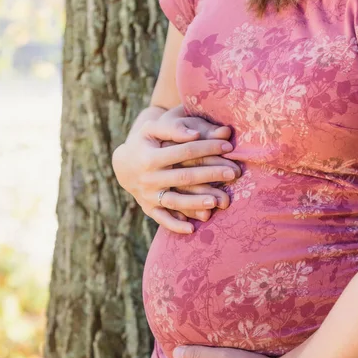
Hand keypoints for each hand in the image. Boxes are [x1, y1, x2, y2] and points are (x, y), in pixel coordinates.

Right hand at [112, 105, 240, 233]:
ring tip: (217, 201)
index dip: (208, 147)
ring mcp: (148, 196)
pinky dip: (176, 225)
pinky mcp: (148, 208)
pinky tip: (192, 229)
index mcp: (150, 157)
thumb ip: (172, 129)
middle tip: (233, 173)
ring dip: (195, 202)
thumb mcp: (152, 129)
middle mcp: (148, 178)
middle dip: (211, 174)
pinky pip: (163, 219)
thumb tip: (195, 135)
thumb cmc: (145, 143)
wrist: (124, 166)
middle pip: (184, 177)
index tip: (229, 146)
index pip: (185, 151)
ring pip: (175, 201)